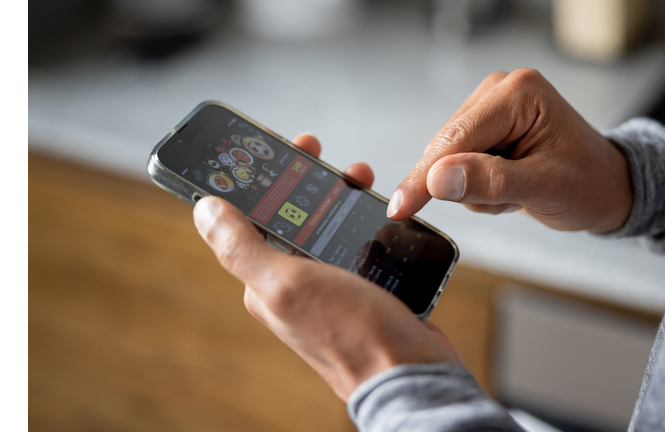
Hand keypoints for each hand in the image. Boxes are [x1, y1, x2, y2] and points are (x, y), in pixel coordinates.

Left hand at [193, 133, 461, 401]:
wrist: (411, 375)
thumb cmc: (354, 336)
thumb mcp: (289, 284)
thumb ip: (243, 248)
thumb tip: (203, 209)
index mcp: (267, 280)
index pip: (251, 219)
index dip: (258, 181)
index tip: (271, 149)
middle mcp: (295, 283)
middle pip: (292, 218)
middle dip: (301, 181)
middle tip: (317, 153)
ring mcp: (331, 287)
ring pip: (326, 227)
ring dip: (337, 197)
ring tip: (358, 176)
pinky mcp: (363, 290)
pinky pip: (356, 244)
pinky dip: (363, 221)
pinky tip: (378, 211)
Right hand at [386, 69, 632, 232]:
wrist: (607, 188)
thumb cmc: (588, 184)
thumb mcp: (543, 188)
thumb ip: (489, 182)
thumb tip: (437, 180)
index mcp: (518, 94)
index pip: (456, 137)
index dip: (425, 177)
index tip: (400, 208)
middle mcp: (500, 91)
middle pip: (446, 147)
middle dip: (466, 185)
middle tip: (510, 199)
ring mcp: (490, 108)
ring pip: (447, 161)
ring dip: (475, 189)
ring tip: (516, 192)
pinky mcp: (484, 127)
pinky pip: (456, 165)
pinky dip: (476, 186)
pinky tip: (508, 186)